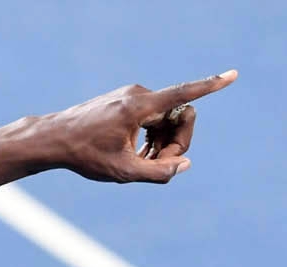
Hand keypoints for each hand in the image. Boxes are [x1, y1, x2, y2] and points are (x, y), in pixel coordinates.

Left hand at [44, 70, 236, 184]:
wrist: (53, 139)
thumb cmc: (84, 155)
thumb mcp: (121, 172)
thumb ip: (157, 172)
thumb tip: (184, 165)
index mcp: (139, 106)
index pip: (182, 94)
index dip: (210, 87)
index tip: (233, 75)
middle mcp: (139, 95)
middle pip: (178, 116)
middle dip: (175, 144)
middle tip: (156, 166)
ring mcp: (132, 96)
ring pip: (165, 119)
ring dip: (162, 143)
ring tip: (142, 164)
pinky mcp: (126, 102)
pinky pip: (152, 118)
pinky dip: (151, 137)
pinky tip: (138, 155)